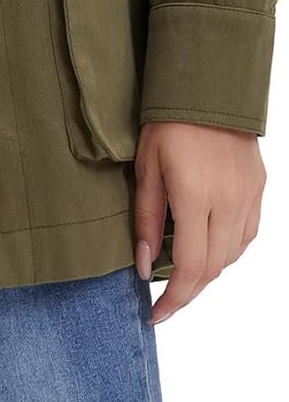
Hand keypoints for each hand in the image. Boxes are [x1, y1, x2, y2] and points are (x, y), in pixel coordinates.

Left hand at [132, 120, 266, 324]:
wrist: (208, 87)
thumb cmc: (168, 122)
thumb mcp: (146, 167)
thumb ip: (145, 219)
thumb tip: (143, 265)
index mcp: (195, 196)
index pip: (189, 267)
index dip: (174, 299)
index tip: (156, 314)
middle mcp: (227, 201)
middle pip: (212, 268)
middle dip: (188, 290)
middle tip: (164, 298)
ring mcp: (247, 196)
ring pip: (231, 255)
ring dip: (207, 270)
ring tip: (181, 269)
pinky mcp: (258, 189)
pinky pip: (246, 234)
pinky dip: (227, 249)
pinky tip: (208, 243)